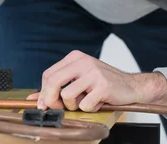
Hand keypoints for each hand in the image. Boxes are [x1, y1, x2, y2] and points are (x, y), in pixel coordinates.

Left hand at [26, 50, 166, 111]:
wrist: (132, 86)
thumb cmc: (103, 84)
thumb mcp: (79, 80)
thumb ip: (57, 87)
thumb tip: (34, 99)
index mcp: (75, 57)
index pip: (48, 74)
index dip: (43, 92)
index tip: (45, 104)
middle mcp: (83, 62)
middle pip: (52, 81)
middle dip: (50, 100)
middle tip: (58, 108)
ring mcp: (94, 73)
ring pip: (67, 95)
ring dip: (74, 106)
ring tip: (85, 102)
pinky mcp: (104, 86)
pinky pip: (85, 104)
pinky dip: (89, 109)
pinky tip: (98, 103)